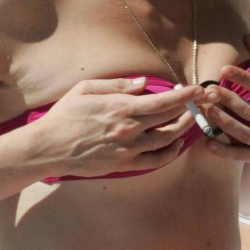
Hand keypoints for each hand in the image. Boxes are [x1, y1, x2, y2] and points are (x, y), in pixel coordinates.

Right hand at [34, 77, 202, 177]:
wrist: (49, 148)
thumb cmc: (65, 115)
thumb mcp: (86, 89)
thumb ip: (117, 85)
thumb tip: (143, 84)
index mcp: (121, 108)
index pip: (163, 101)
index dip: (185, 96)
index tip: (199, 90)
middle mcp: (129, 130)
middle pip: (169, 120)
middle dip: (190, 109)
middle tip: (201, 102)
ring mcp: (128, 150)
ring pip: (167, 140)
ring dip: (183, 129)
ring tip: (191, 119)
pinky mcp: (125, 165)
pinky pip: (156, 161)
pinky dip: (171, 152)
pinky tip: (176, 144)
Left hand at [202, 35, 249, 165]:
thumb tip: (249, 37)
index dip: (243, 78)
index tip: (223, 70)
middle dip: (229, 100)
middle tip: (208, 91)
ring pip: (245, 134)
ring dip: (224, 123)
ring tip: (207, 111)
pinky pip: (240, 154)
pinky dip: (223, 150)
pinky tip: (207, 140)